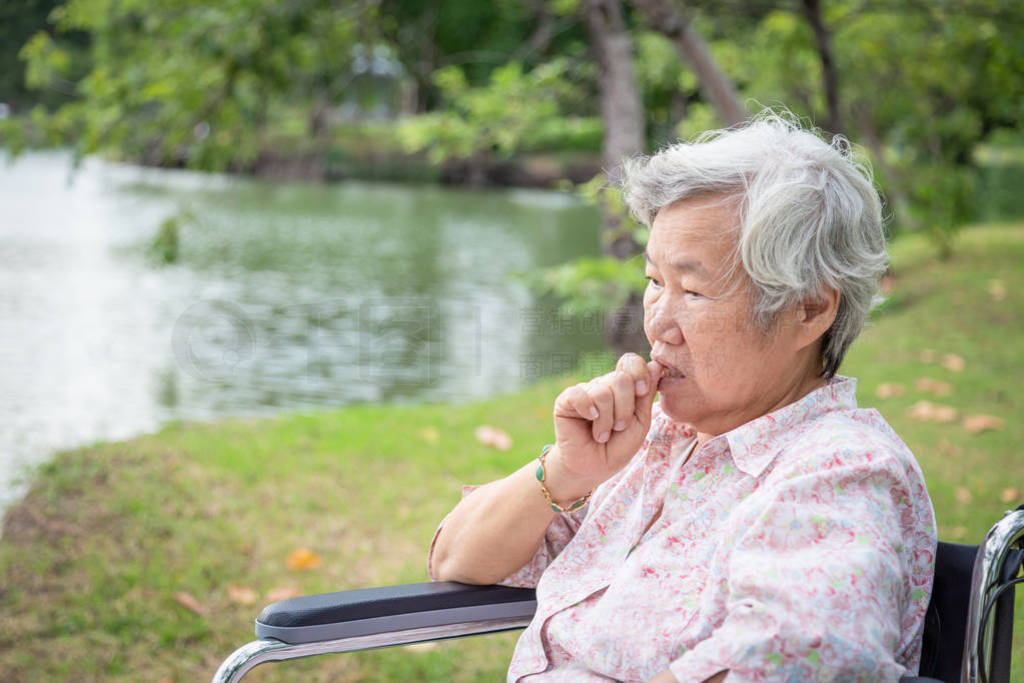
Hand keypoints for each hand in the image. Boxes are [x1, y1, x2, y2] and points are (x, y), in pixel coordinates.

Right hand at [546, 353, 661, 501]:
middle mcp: (603, 385)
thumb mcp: (640, 423)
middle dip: (624, 409)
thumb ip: (646, 395)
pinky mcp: (566, 400)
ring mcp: (585, 391)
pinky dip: (588, 410)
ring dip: (607, 420)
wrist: (592, 468)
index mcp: (623, 388)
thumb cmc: (617, 447)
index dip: (639, 372)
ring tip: (602, 434)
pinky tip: (589, 420)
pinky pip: (580, 395)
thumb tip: (656, 365)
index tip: (642, 391)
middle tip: (618, 428)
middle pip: (621, 378)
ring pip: (603, 392)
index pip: (631, 362)